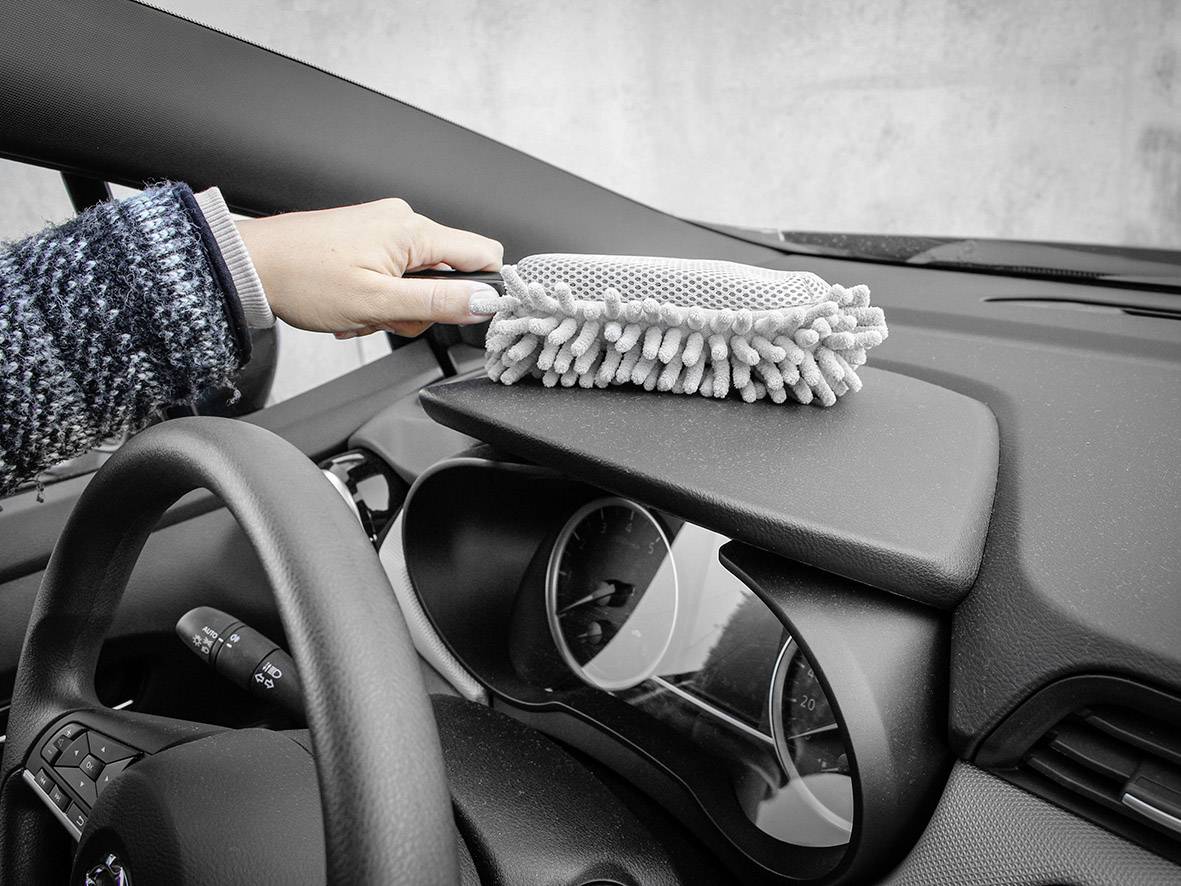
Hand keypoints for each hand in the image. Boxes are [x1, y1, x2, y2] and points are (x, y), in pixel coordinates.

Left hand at [236, 197, 502, 337]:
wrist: (250, 266)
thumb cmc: (301, 279)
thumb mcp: (377, 303)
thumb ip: (438, 303)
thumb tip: (484, 301)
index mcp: (413, 231)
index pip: (484, 254)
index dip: (483, 290)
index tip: (464, 315)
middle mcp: (403, 221)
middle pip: (449, 272)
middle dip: (423, 307)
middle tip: (387, 317)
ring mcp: (383, 227)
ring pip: (419, 278)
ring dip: (396, 306)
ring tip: (361, 311)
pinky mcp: (367, 237)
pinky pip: (394, 273)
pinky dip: (380, 295)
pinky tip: (352, 304)